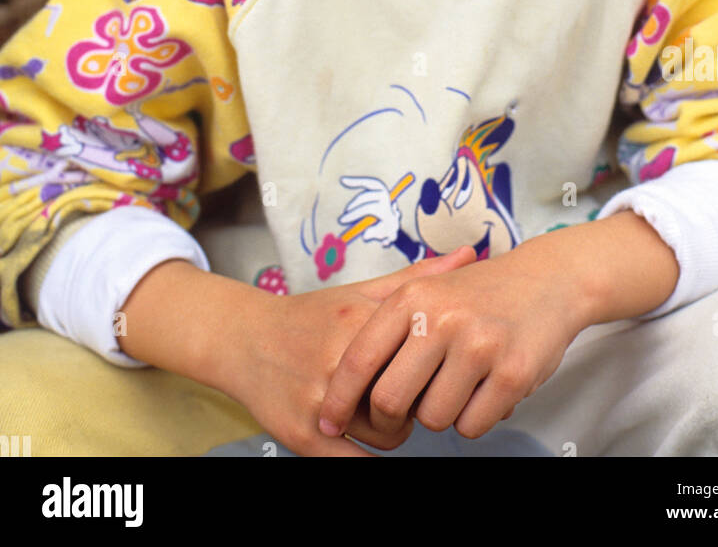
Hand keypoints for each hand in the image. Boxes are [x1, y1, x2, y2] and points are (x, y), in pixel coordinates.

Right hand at [218, 245, 478, 456]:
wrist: (245, 339)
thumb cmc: (313, 315)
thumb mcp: (362, 290)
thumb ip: (417, 277)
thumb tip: (472, 253)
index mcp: (361, 320)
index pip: (424, 355)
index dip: (435, 367)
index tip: (433, 367)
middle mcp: (340, 359)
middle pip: (410, 398)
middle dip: (415, 401)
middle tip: (407, 393)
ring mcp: (320, 400)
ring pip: (388, 436)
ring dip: (391, 432)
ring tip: (379, 413)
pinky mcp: (302, 435)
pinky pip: (357, 463)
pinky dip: (368, 455)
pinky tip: (365, 437)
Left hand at [318, 232, 594, 442]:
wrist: (547, 279)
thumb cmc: (478, 293)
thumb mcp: (427, 290)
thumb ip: (383, 326)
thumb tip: (334, 381)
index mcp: (412, 299)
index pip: (359, 361)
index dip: (338, 399)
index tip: (327, 421)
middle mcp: (441, 319)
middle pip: (390, 401)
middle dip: (389, 420)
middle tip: (400, 415)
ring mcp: (478, 346)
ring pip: (432, 419)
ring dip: (439, 414)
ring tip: (456, 384)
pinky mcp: (511, 373)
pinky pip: (472, 426)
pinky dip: (474, 418)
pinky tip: (483, 389)